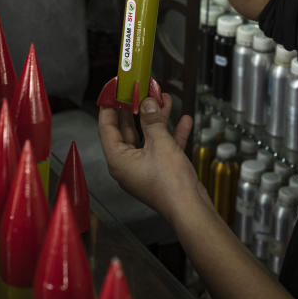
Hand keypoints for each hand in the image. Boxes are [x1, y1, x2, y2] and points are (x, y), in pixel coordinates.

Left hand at [97, 94, 209, 222]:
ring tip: (163, 99)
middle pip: (128, 129)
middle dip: (137, 109)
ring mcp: (144, 167)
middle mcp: (127, 164)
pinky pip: (162, 146)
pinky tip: (182, 121)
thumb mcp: (160, 144)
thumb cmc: (170, 186)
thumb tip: (146, 103)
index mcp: (118, 160)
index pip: (106, 127)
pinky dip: (171, 133)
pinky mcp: (160, 170)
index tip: (114, 91)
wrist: (191, 208)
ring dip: (156, 118)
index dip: (110, 106)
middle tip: (141, 91)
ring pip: (147, 136)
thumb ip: (152, 120)